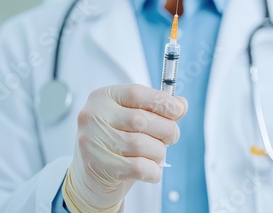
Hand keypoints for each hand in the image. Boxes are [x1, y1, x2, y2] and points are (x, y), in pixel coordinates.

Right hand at [62, 84, 187, 211]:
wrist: (91, 179)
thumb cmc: (116, 145)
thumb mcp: (132, 121)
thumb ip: (154, 109)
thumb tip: (181, 104)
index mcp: (103, 97)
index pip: (137, 93)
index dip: (163, 101)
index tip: (178, 110)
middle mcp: (93, 116)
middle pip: (142, 119)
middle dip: (167, 130)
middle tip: (170, 137)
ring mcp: (92, 141)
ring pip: (142, 144)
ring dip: (158, 152)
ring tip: (156, 155)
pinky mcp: (97, 165)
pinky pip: (139, 167)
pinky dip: (153, 171)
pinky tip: (151, 170)